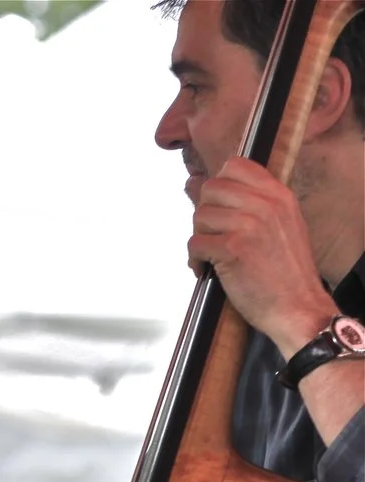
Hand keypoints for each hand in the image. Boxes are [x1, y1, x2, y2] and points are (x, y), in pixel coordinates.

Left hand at [189, 158, 338, 353]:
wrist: (297, 305)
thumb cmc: (285, 270)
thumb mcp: (280, 225)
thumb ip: (247, 203)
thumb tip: (195, 184)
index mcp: (279, 194)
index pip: (235, 165)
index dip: (217, 185)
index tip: (218, 207)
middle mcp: (265, 204)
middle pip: (210, 189)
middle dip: (204, 214)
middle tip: (213, 235)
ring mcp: (249, 225)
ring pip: (200, 216)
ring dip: (200, 238)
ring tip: (213, 256)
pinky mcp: (232, 249)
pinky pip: (195, 243)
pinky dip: (195, 260)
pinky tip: (207, 269)